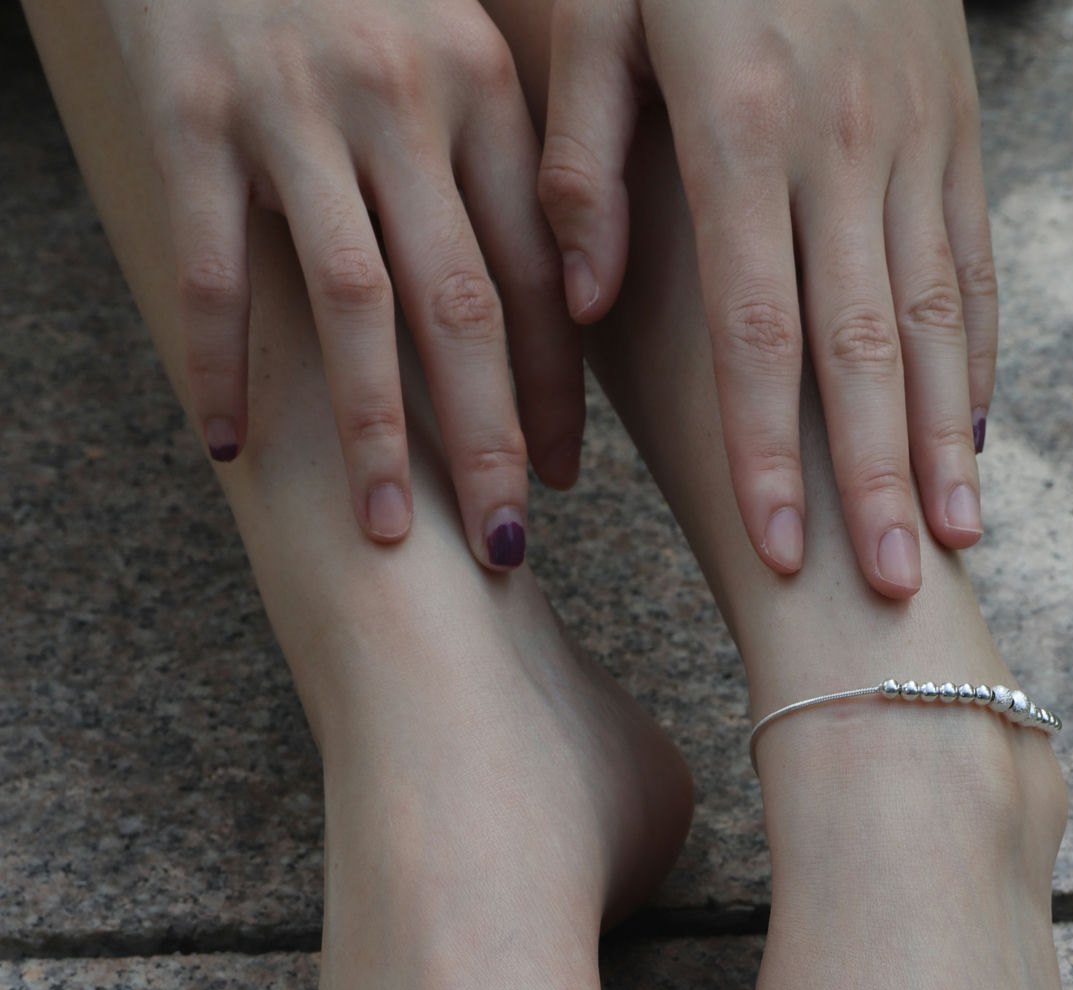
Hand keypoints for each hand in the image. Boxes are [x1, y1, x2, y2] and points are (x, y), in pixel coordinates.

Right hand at [104, 0, 583, 565]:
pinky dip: (220, 362)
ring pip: (353, 302)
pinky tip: (229, 444)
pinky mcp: (190, 110)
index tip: (568, 481)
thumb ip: (498, 161)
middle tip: (504, 544)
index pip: (537, 269)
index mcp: (481, 87)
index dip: (555, 387)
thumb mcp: (449, 40)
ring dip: (373, 431)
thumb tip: (567, 316)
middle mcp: (399, 97)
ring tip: (390, 533)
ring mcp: (292, 105)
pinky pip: (212, 265)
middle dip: (489, 438)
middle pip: (461, 305)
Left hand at [539, 0, 996, 598]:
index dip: (769, 453)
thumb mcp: (598, 14)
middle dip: (874, 480)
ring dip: (944, 438)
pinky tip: (974, 440)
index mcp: (741, 126)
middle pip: (861, 348)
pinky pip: (972, 260)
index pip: (759, 330)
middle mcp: (841, 142)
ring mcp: (913, 135)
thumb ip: (581, 160)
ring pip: (935, 315)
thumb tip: (583, 297)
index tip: (779, 554)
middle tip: (885, 591)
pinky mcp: (957, 125)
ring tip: (951, 544)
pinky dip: (976, 358)